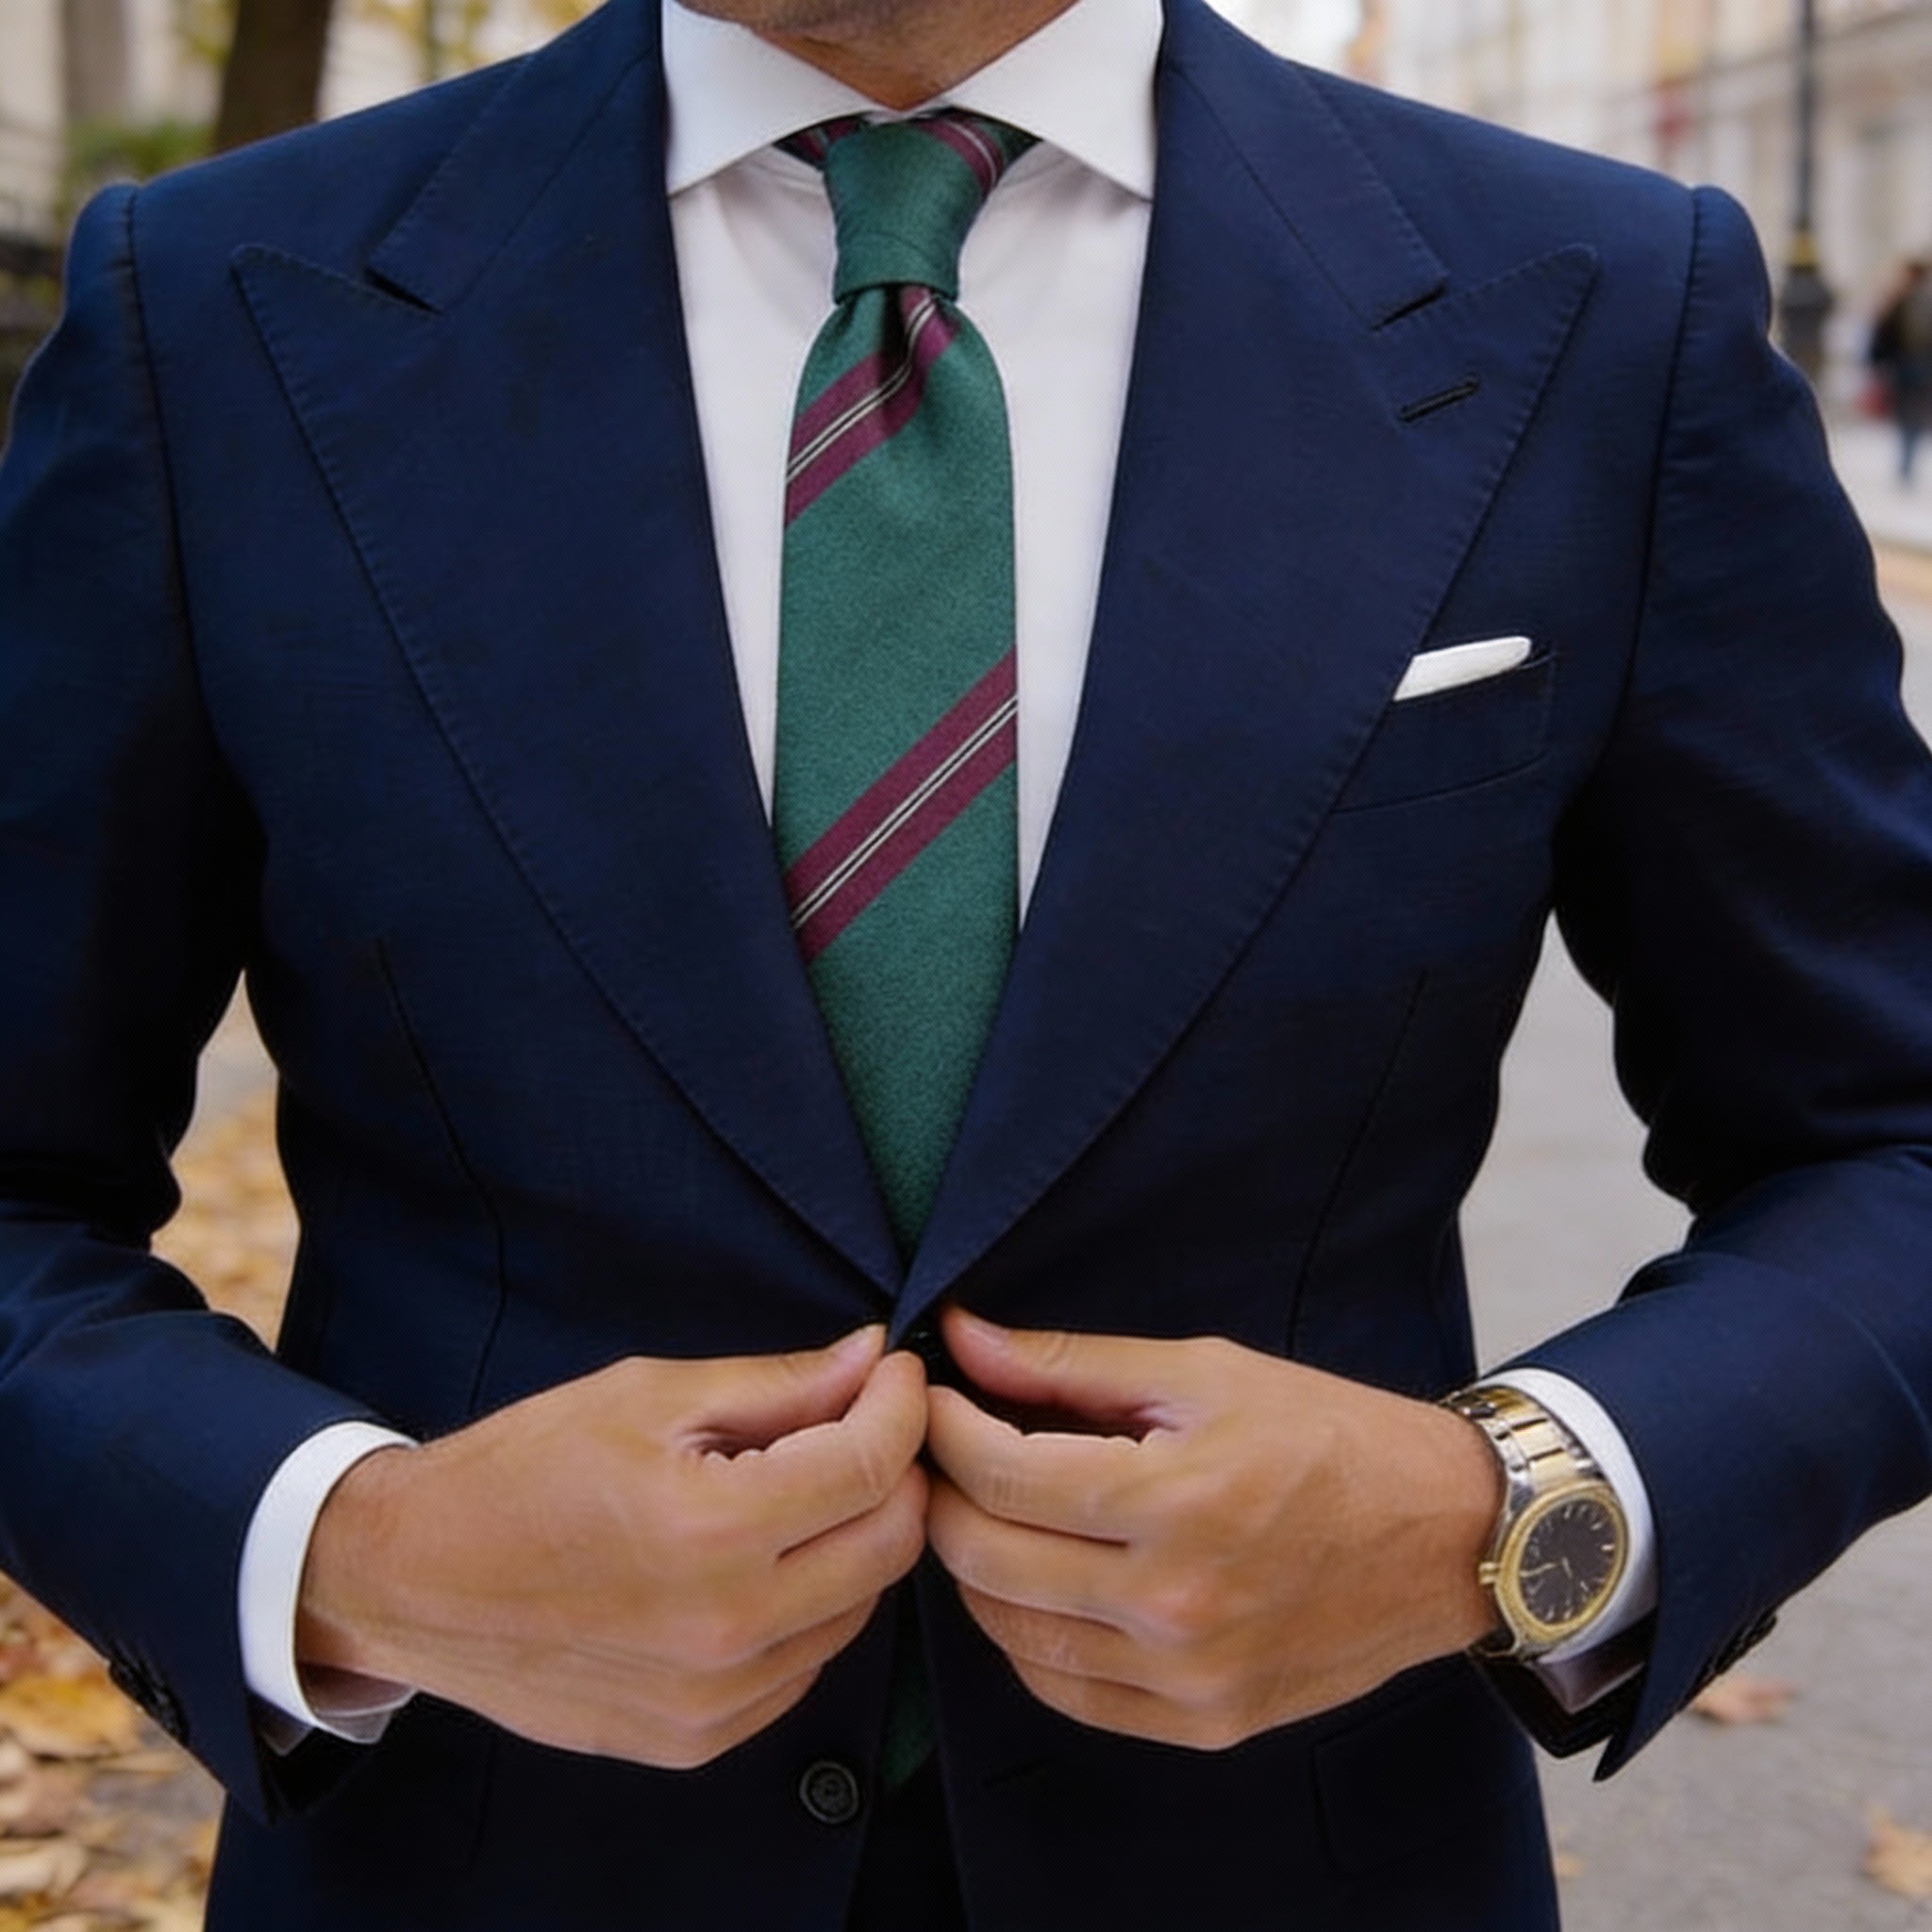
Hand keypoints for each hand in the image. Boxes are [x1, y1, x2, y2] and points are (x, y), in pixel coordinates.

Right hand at [298, 1325, 927, 1769]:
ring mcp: (714, 1699)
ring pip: (859, 1610)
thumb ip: (777, 1384)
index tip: (896, 1372)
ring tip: (806, 1486)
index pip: (870, 1465)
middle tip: (867, 1422)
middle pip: (890, 1545)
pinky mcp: (697, 1739)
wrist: (414, 1580)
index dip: (902, 1405)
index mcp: (711, 1529)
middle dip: (898, 1470)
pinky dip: (812, 1605)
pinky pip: (805, 1665)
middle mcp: (725, 1628)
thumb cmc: (522, 1470)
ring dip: (857, 1539)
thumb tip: (871, 1359)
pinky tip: (765, 1559)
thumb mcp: (648, 1396)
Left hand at [924, 1307, 1500, 1750]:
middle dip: (943, 1493)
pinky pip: (1064, 1691)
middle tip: (943, 1449)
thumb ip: (1072, 1363)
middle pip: (987, 1558)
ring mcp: (1188, 1678)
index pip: (1000, 1474)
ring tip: (987, 1508)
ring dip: (975, 1567)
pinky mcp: (1203, 1724)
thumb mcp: (1204, 1372)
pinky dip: (1027, 1636)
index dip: (944, 1427)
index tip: (932, 1395)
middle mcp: (1175, 1604)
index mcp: (1177, 1501)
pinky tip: (1037, 1580)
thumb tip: (964, 1337)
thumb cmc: (1329, 1435)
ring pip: (1010, 1635)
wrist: (1447, 1536)